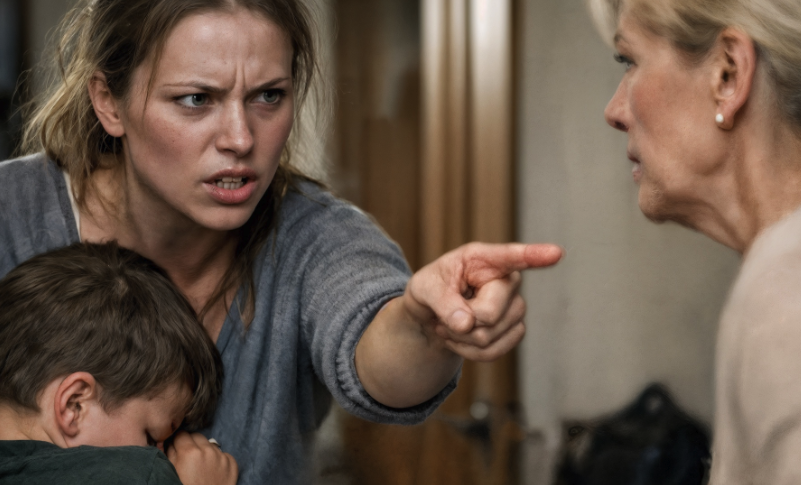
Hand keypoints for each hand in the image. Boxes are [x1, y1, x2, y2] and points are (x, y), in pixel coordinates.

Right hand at [166, 432, 237, 484]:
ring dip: (205, 451)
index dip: (178, 441)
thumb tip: (170, 443)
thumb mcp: (171, 473)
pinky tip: (212, 471)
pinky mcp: (232, 464)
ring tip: (200, 466)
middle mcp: (207, 450)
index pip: (182, 434)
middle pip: (197, 436)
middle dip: (191, 444)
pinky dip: (217, 460)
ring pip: (210, 444)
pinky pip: (223, 454)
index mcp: (189, 452)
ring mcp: (221, 456)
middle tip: (188, 457)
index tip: (177, 447)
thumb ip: (170, 454)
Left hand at [404, 242, 561, 360]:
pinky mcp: (515, 329)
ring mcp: (515, 306)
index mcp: (483, 259)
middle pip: (489, 313)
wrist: (431, 315)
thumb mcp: (424, 288)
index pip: (512, 257)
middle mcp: (506, 279)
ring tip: (449, 325)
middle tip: (443, 316)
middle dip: (460, 323)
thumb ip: (442, 302)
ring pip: (490, 336)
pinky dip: (469, 352)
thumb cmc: (430, 290)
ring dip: (461, 339)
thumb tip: (467, 324)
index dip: (535, 255)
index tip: (556, 253)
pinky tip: (460, 339)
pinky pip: (494, 351)